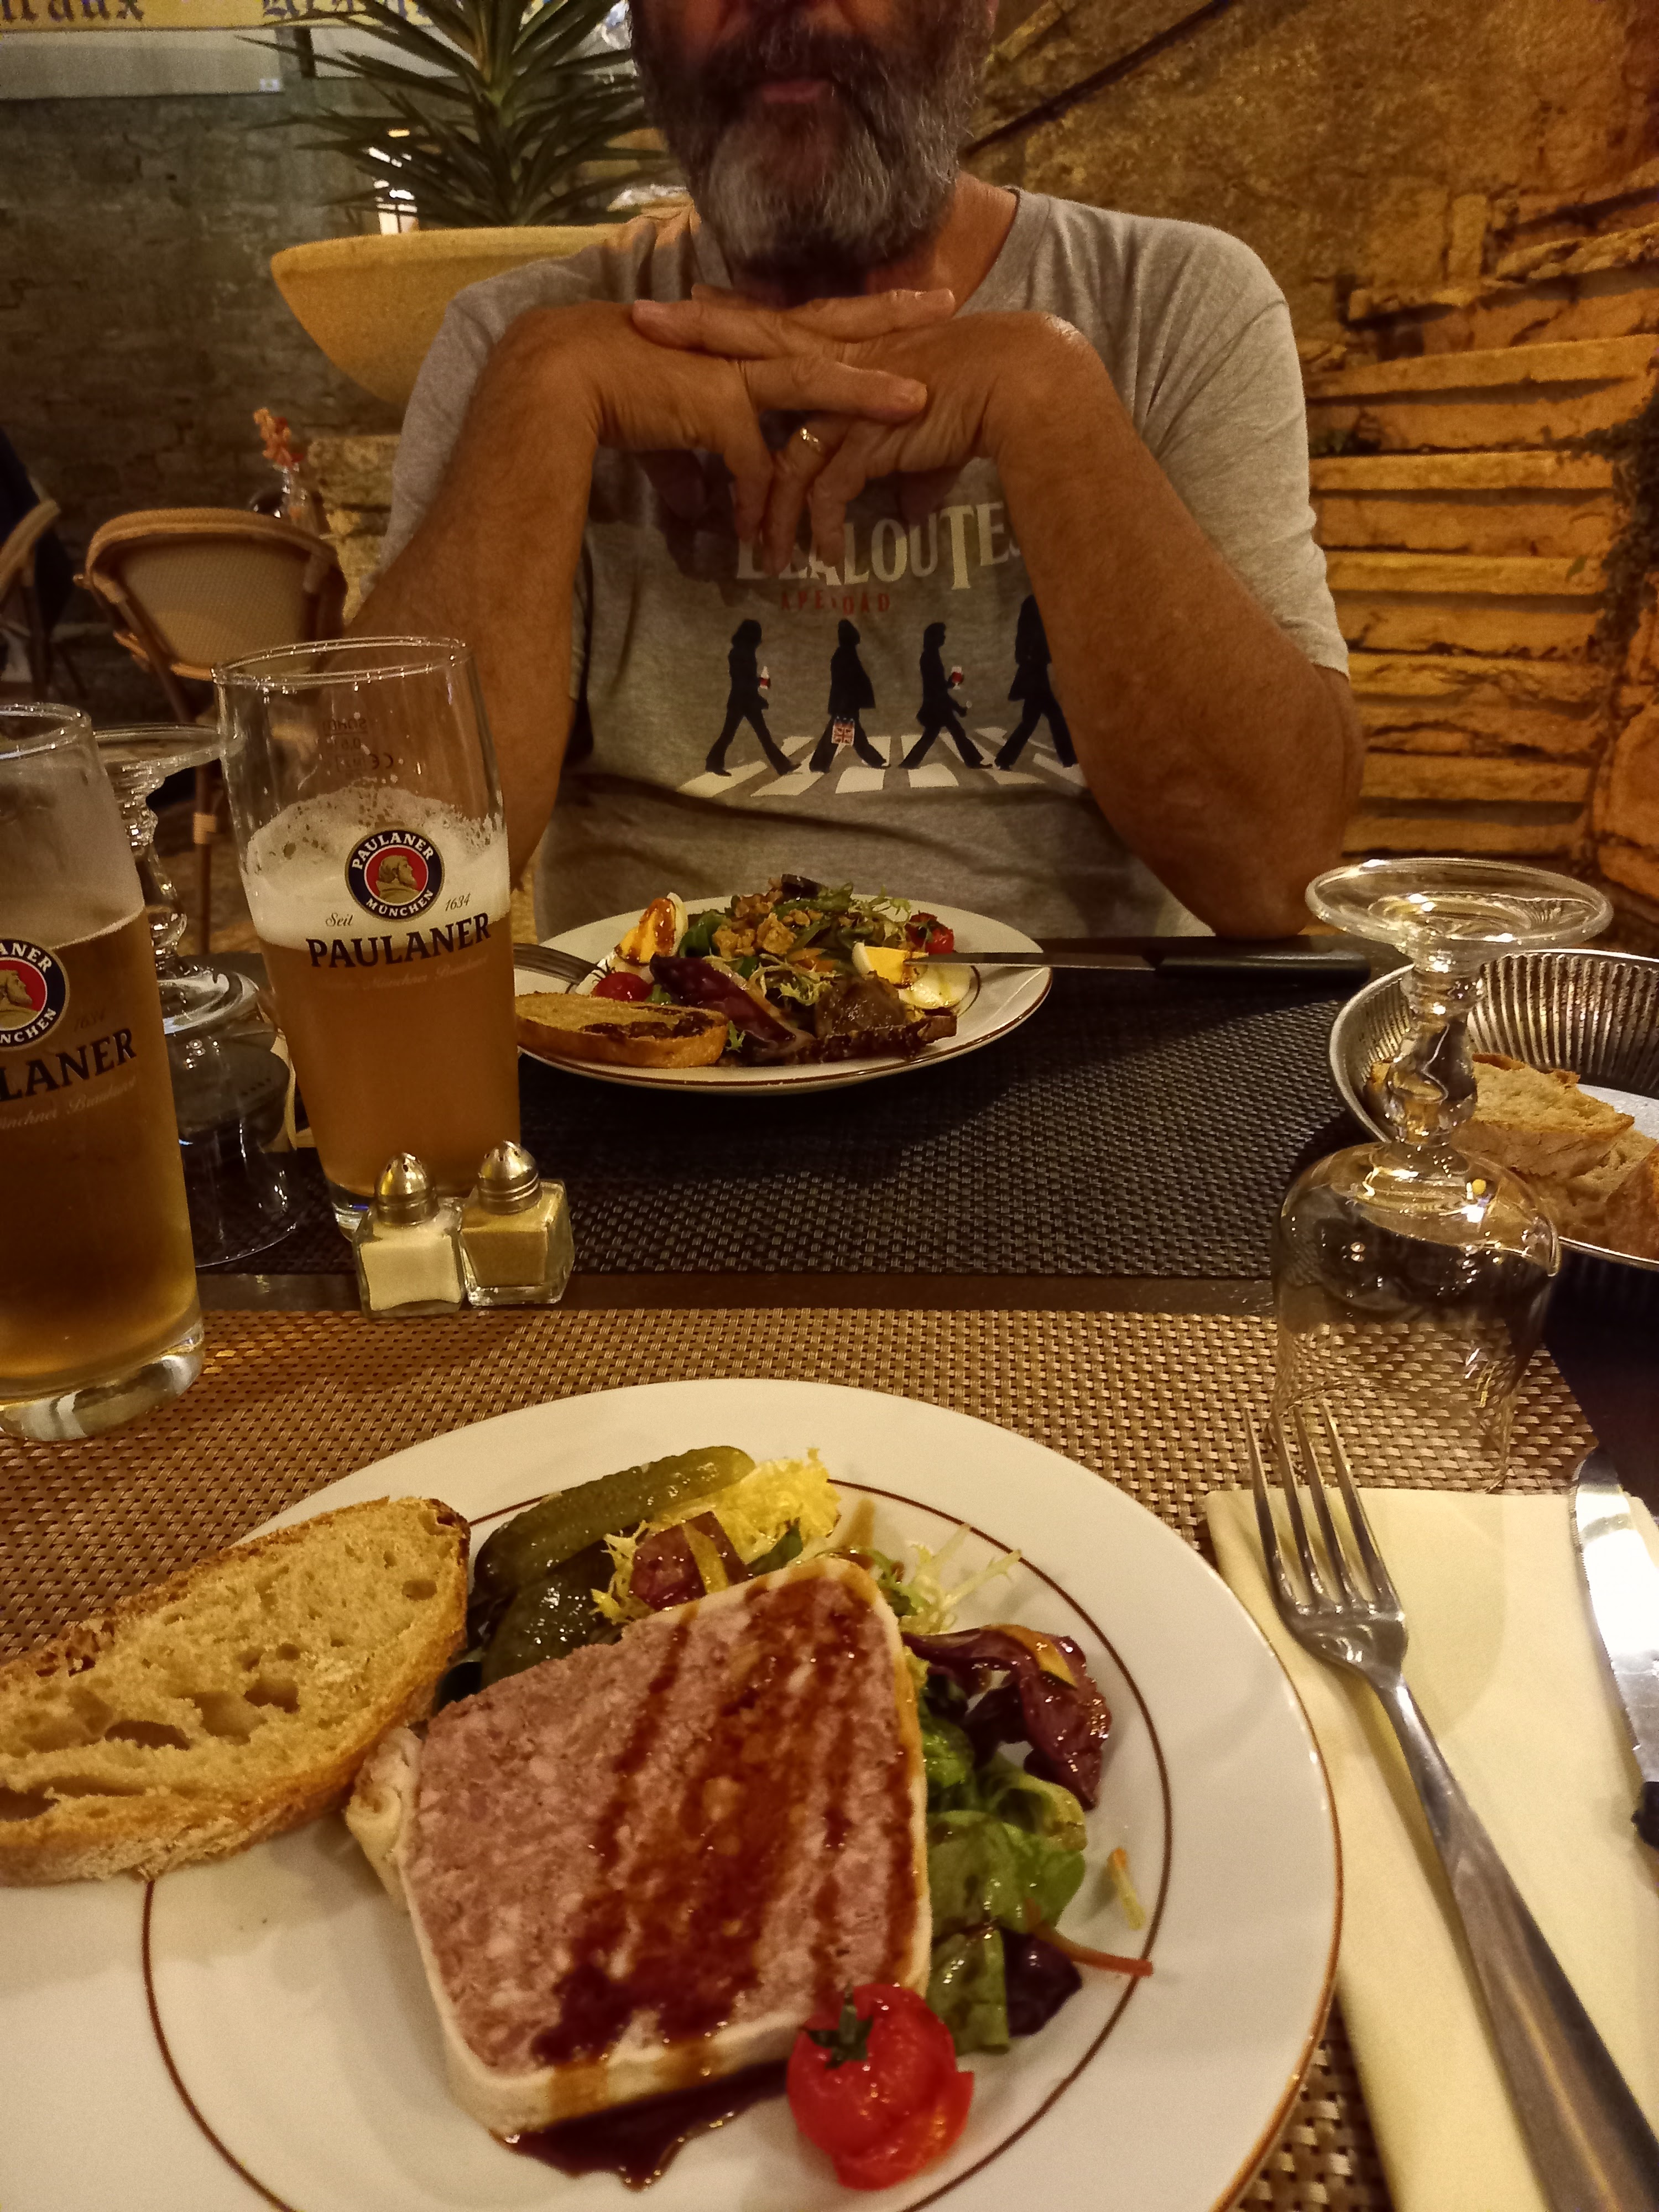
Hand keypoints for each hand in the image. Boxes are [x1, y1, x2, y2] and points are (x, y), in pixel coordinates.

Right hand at [495, 296, 945, 543]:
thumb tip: (707, 512)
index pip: (809, 318)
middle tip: (947, 300)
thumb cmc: (604, 396)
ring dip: (866, 388)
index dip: (859, 312)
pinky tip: (783, 533)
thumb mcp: (664, 434)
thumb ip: (694, 470)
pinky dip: (769, 501)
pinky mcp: (709, 406)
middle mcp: (739, 346)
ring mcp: (727, 372)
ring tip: (919, 399)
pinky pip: (754, 460)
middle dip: (889, 316)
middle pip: (829, 324)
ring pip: (812, 376)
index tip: (905, 299)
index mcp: (734, 341)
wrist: (555, 382)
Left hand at [631, 294, 1097, 571]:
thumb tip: (902, 504)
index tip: (688, 299)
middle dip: (694, 337)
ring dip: (766, 509)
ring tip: (755, 552)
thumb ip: (896, 460)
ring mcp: (849, 398)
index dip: (731, 313)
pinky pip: (824, 489)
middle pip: (750, 345)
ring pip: (782, 450)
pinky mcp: (866, 436)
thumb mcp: (922, 425)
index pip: (776, 325)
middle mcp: (839, 364)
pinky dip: (816, 527)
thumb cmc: (981, 394)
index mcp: (847, 348)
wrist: (1020, 384)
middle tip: (638, 325)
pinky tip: (819, 557)